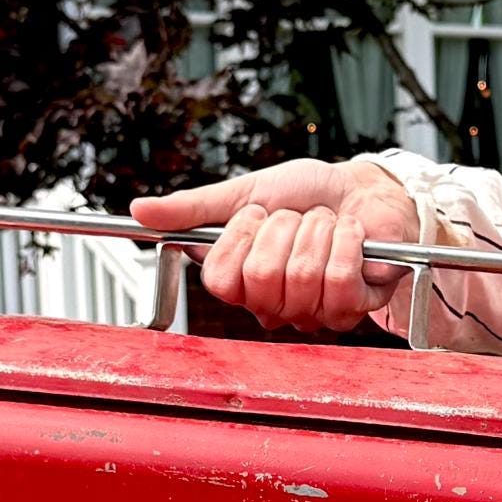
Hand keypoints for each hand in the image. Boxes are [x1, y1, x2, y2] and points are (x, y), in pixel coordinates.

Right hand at [130, 160, 418, 331]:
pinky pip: (339, 278)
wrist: (362, 189)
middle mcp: (275, 308)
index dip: (239, 240)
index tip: (257, 216)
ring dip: (317, 231)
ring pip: (302, 276)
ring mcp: (314, 312)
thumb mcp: (244, 194)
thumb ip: (193, 209)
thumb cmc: (306, 195)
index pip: (221, 282)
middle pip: (262, 278)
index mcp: (242, 284)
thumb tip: (139, 211)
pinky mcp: (354, 306)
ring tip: (325, 224)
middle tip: (297, 219)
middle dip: (284, 229)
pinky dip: (347, 241)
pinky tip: (351, 235)